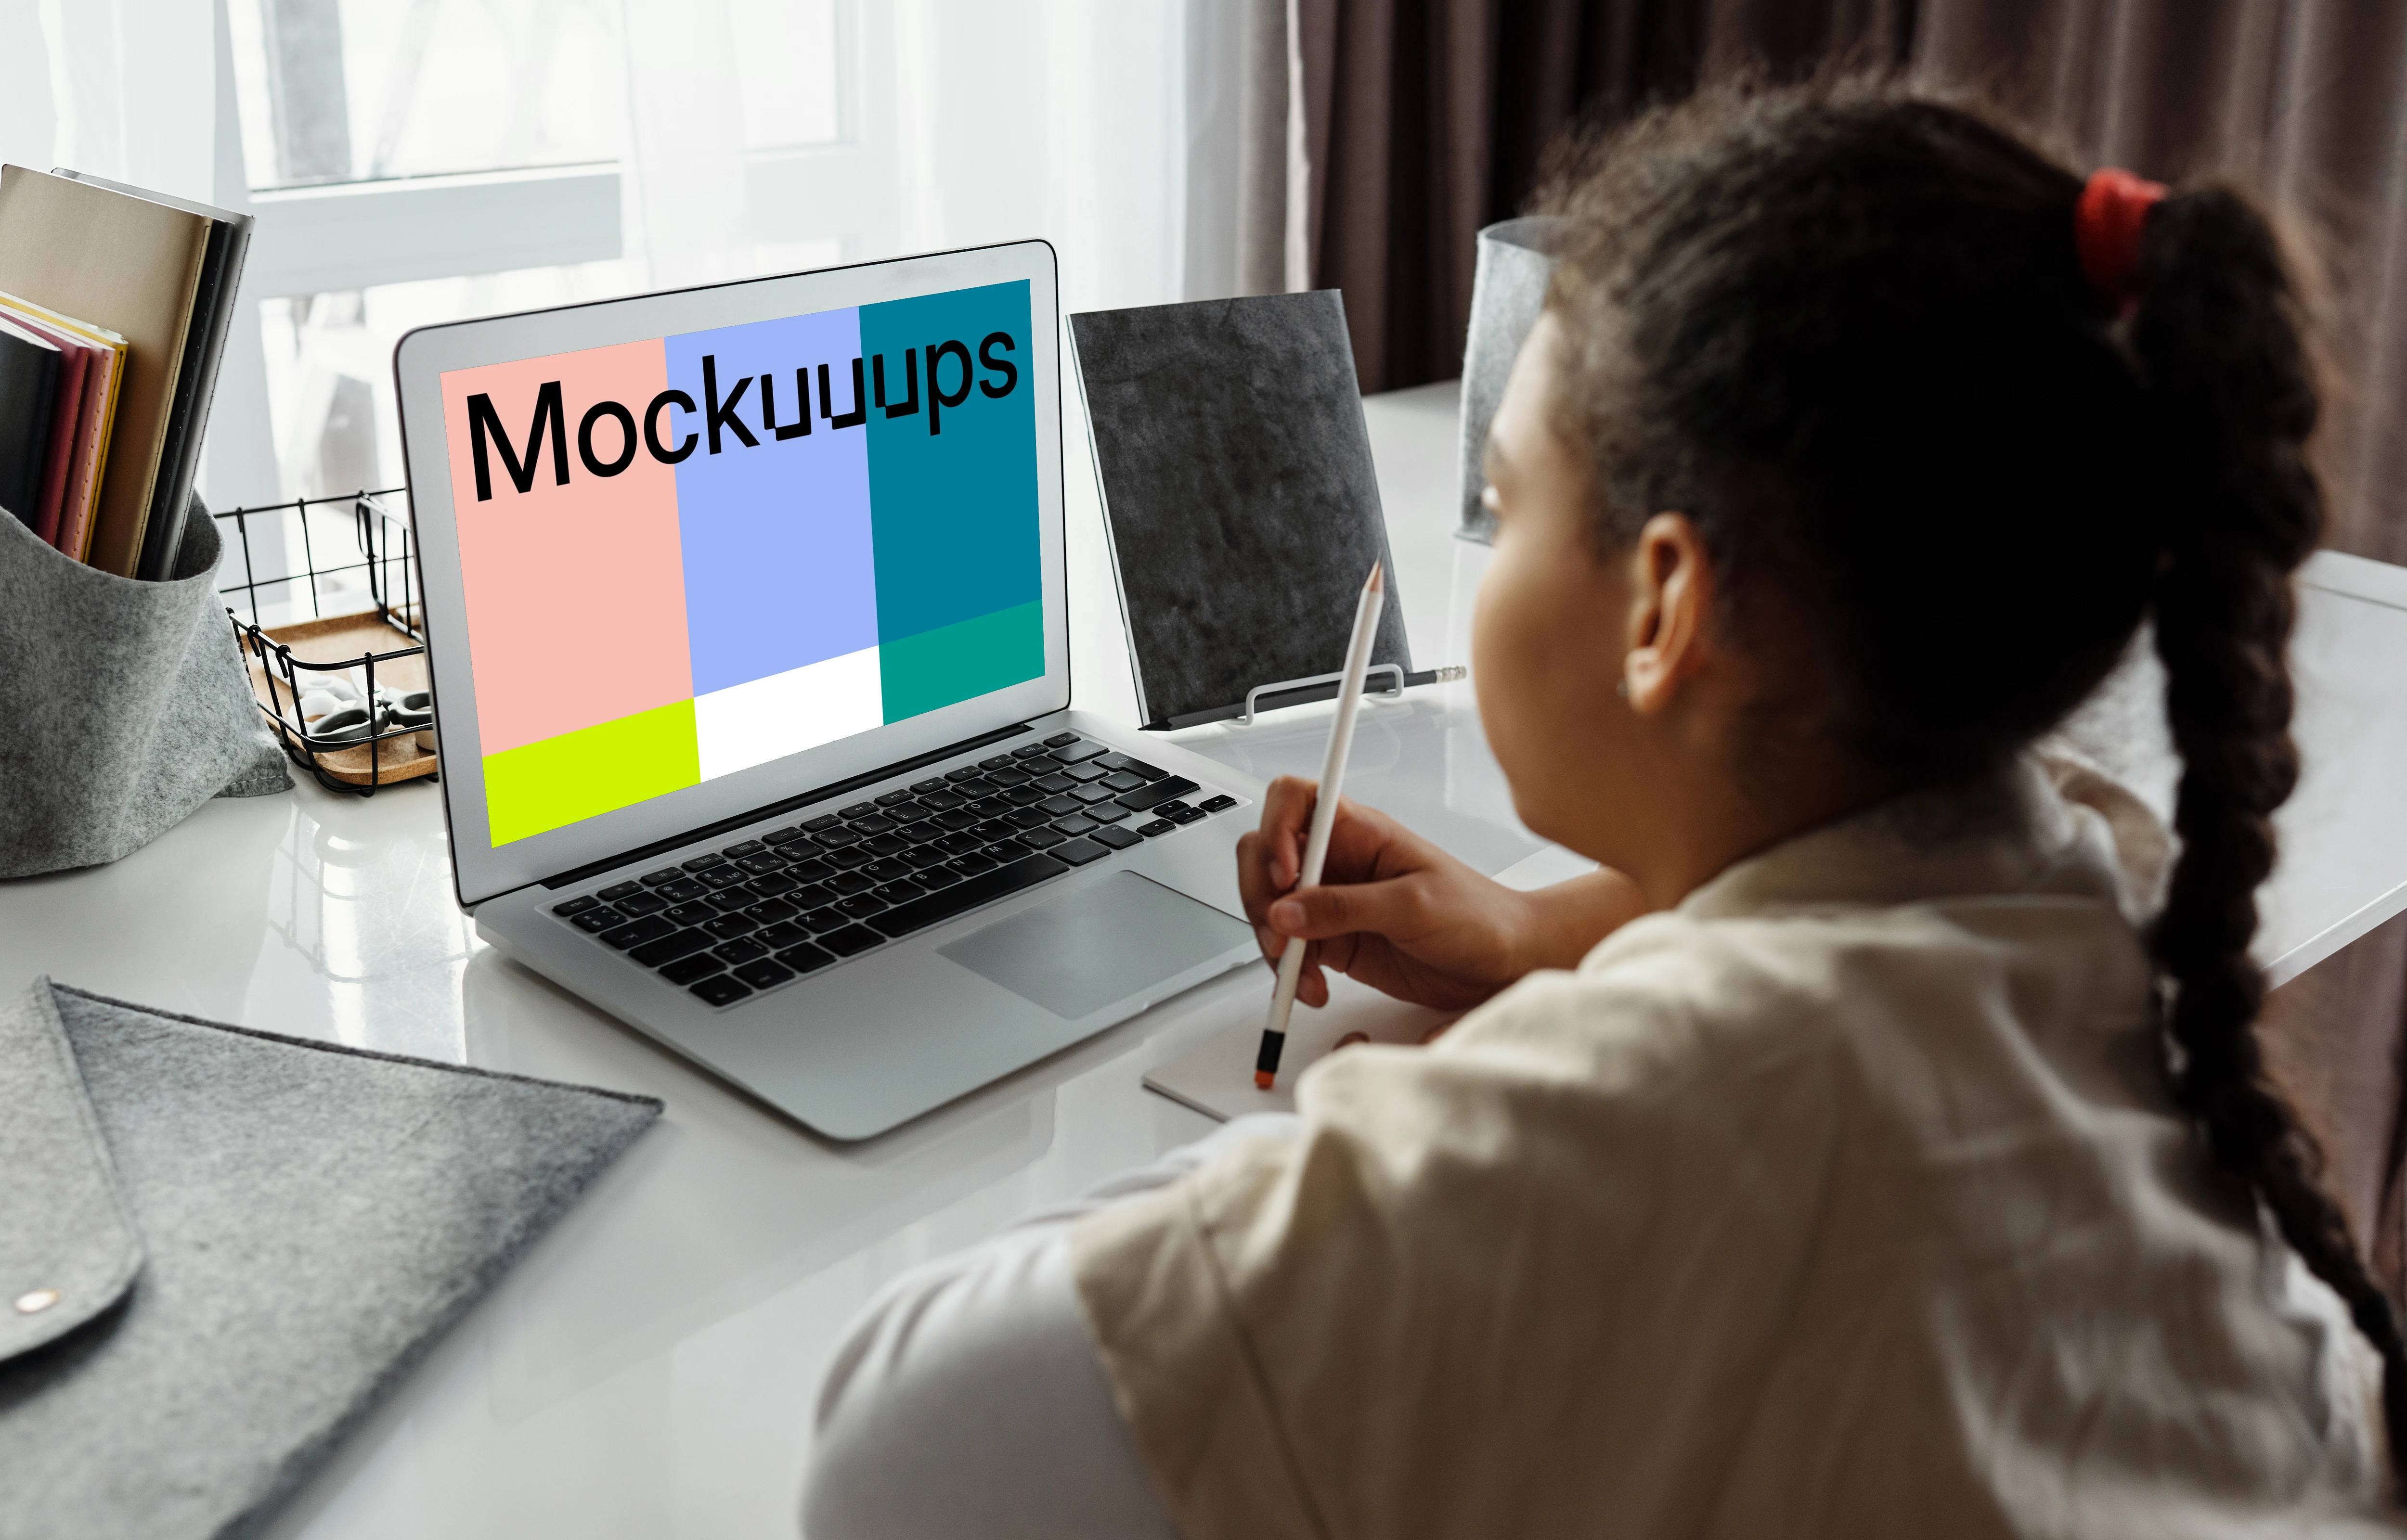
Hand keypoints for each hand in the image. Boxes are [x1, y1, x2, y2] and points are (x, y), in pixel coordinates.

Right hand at [1236, 776, 1647, 1011]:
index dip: (1277, 829)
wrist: (1504, 961)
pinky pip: (1288, 950)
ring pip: (1269, 908)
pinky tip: (1312, 987)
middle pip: (1265, 856)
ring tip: (1301, 973)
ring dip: (1273, 943)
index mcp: (1359, 830)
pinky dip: (1289, 972)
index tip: (1285, 875)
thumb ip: (1346, 907)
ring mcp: (1331, 901)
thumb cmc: (1478, 915)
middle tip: (1280, 934)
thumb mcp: (1413, 905)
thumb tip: (1287, 911)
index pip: (1294, 801)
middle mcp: (1338, 860)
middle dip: (1261, 896)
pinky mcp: (1332, 940)